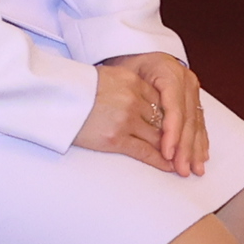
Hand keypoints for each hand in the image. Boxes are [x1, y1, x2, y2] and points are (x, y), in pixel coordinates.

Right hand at [77, 52, 206, 175]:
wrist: (53, 96)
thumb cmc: (75, 87)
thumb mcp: (104, 77)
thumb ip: (125, 85)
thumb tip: (139, 96)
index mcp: (131, 81)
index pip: (161, 100)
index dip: (173, 116)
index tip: (183, 126)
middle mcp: (133, 99)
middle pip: (163, 120)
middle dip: (177, 136)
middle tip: (190, 148)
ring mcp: (125, 119)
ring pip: (158, 137)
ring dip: (173, 151)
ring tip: (183, 162)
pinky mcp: (115, 138)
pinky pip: (144, 152)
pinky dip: (160, 161)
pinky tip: (168, 166)